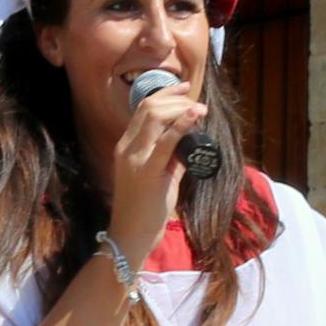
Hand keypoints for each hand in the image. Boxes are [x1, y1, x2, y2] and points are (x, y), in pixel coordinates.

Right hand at [106, 76, 207, 264]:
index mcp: (126, 146)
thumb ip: (171, 157)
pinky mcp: (146, 172)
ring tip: (200, 109)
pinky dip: (182, 123)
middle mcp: (126, 148)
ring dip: (180, 107)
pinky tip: (195, 115)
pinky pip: (165, 141)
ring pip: (155, 116)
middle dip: (175, 97)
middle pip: (148, 107)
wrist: (130, 236)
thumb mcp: (159, 176)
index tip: (184, 89)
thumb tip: (189, 141)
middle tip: (195, 99)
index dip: (165, 93)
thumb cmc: (145, 210)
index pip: (142, 109)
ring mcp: (134, 159)